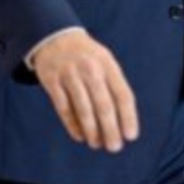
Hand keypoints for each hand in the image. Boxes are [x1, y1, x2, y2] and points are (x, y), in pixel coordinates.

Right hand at [33, 30, 138, 152]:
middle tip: (115, 147)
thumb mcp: (105, 61)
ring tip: (97, 144)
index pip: (122, 93)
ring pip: (83, 109)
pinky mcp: (52, 81)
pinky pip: (64, 108)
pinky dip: (72, 125)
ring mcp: (70, 74)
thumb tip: (124, 119)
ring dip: (92, 130)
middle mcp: (90, 69)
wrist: (56, 36)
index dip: (128, 116)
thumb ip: (114, 85)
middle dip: (111, 129)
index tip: (131, 136)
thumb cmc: (86, 56)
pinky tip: (80, 136)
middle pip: (103, 104)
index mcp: (107, 64)